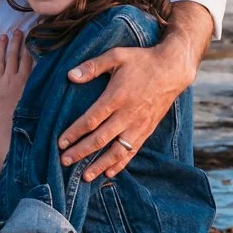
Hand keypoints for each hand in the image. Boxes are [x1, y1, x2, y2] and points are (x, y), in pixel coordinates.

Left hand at [0, 28, 31, 163]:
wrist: (9, 134)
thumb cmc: (27, 123)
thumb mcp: (40, 103)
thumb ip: (43, 88)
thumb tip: (52, 76)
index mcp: (26, 82)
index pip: (28, 58)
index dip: (29, 46)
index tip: (31, 35)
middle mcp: (12, 79)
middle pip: (14, 56)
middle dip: (16, 42)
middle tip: (17, 30)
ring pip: (0, 61)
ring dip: (1, 47)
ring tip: (2, 35)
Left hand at [57, 34, 190, 179]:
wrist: (172, 69)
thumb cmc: (141, 61)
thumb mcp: (116, 56)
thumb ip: (92, 66)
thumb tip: (70, 76)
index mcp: (117, 97)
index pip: (91, 120)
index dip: (74, 133)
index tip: (60, 143)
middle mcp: (127, 115)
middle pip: (100, 139)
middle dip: (81, 152)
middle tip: (64, 161)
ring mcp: (138, 125)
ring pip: (116, 151)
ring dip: (99, 164)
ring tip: (85, 176)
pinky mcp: (147, 130)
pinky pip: (132, 151)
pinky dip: (120, 164)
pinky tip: (109, 172)